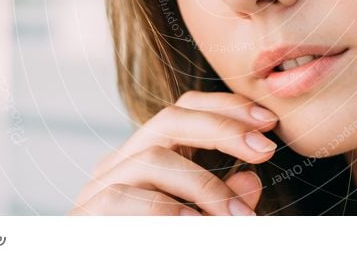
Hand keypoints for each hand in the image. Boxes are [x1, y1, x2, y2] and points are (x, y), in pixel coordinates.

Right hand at [68, 90, 278, 215]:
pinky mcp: (88, 214)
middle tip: (265, 150)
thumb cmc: (159, 250)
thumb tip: (251, 179)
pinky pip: (127, 198)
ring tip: (239, 218)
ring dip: (206, 186)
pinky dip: (168, 211)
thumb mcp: (202, 223)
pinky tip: (196, 224)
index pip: (184, 109)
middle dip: (222, 129)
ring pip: (154, 160)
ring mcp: (99, 187)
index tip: (268, 122)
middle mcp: (121, 163)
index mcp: (147, 156)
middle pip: (169, 119)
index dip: (227, 106)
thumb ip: (225, 202)